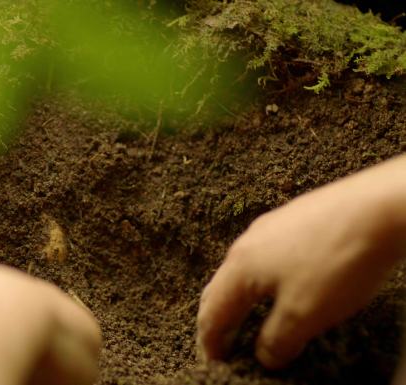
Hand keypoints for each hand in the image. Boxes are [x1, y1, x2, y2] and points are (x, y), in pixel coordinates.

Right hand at [197, 156, 405, 369]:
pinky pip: (267, 253)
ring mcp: (271, 226)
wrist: (378, 206)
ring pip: (244, 267)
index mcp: (241, 268)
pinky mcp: (295, 218)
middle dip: (217, 316)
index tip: (216, 360)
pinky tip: (282, 282)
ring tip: (249, 314)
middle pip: (221, 286)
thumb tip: (265, 355)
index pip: (212, 311)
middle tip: (221, 340)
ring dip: (241, 296)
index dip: (211, 341)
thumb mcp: (305, 315)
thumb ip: (278, 340)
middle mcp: (248, 242)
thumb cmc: (338, 260)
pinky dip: (263, 277)